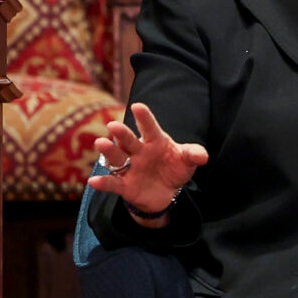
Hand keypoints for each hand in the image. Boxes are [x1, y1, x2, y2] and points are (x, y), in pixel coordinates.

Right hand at [89, 103, 207, 222]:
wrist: (166, 191)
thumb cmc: (174, 167)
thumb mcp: (186, 160)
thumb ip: (193, 154)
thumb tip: (203, 156)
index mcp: (154, 141)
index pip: (149, 127)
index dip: (144, 117)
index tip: (138, 107)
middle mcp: (137, 151)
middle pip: (128, 140)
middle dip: (121, 133)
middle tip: (114, 126)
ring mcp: (128, 167)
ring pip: (115, 157)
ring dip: (108, 150)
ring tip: (101, 143)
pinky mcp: (124, 185)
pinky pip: (112, 183)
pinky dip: (103, 182)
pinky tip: (94, 181)